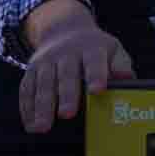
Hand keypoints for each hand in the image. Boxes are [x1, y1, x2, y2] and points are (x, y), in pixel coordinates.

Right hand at [19, 12, 133, 133]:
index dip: (96, 75)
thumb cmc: (95, 48)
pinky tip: (30, 124)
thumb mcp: (113, 50)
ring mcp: (47, 61)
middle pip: (66, 75)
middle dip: (66, 95)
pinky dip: (27, 107)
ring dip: (42, 106)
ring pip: (43, 83)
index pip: (94, 61)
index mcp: (91, 49)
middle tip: (67, 114)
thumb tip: (127, 79)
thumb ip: (121, 65)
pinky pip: (27, 88)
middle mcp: (67, 53)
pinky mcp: (32, 69)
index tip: (97, 90)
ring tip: (42, 126)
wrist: (65, 28)